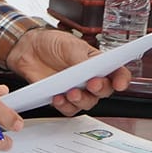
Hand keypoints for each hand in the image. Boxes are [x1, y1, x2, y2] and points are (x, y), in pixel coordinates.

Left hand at [5, 27, 129, 114]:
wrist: (29, 49)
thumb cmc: (53, 43)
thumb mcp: (70, 45)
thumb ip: (83, 59)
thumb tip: (93, 68)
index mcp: (98, 63)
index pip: (117, 73)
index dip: (122, 80)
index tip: (120, 83)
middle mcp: (90, 79)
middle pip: (104, 91)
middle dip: (100, 90)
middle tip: (92, 84)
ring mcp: (77, 90)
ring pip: (87, 103)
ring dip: (81, 100)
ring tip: (71, 92)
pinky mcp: (62, 98)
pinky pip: (68, 109)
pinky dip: (64, 105)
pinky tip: (58, 97)